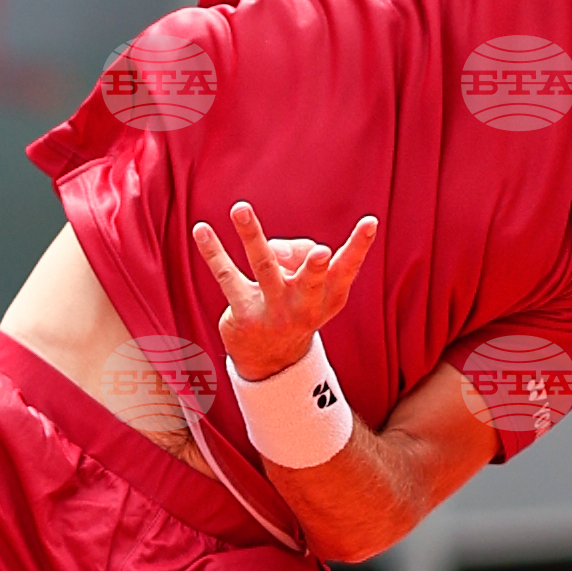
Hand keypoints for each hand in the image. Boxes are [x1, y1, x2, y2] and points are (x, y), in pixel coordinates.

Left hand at [193, 200, 378, 384]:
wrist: (272, 362)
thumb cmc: (296, 307)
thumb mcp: (308, 286)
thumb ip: (296, 255)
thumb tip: (268, 244)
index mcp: (330, 298)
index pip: (347, 269)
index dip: (359, 247)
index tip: (370, 222)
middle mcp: (305, 306)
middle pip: (310, 281)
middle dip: (313, 267)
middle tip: (320, 252)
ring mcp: (273, 311)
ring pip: (263, 267)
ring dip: (251, 235)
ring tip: (240, 208)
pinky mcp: (244, 314)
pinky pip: (227, 275)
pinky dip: (213, 251)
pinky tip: (201, 230)